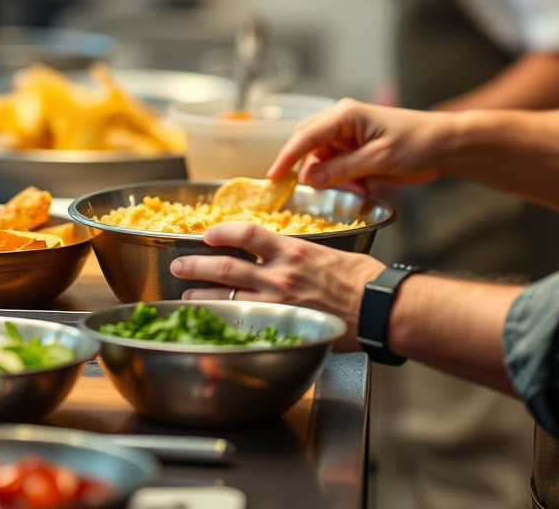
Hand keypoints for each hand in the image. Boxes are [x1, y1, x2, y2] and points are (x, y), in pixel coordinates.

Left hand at [170, 223, 382, 347]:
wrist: (378, 306)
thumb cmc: (362, 279)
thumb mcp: (328, 253)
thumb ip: (299, 256)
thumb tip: (282, 258)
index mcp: (292, 250)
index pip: (247, 234)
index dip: (222, 232)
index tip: (208, 234)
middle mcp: (280, 274)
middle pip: (226, 266)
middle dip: (197, 264)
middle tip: (180, 264)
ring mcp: (279, 303)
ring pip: (229, 296)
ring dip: (203, 294)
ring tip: (188, 294)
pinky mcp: (284, 326)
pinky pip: (246, 323)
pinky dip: (226, 322)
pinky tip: (215, 323)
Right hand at [267, 98, 454, 188]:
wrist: (445, 146)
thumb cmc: (417, 143)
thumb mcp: (379, 159)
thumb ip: (342, 169)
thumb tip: (309, 179)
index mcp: (345, 115)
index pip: (305, 136)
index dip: (286, 157)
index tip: (271, 178)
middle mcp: (341, 122)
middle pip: (308, 146)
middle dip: (309, 171)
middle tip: (310, 194)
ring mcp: (348, 136)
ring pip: (321, 161)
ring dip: (331, 179)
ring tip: (356, 189)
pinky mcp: (356, 151)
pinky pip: (336, 168)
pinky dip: (343, 181)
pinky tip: (363, 188)